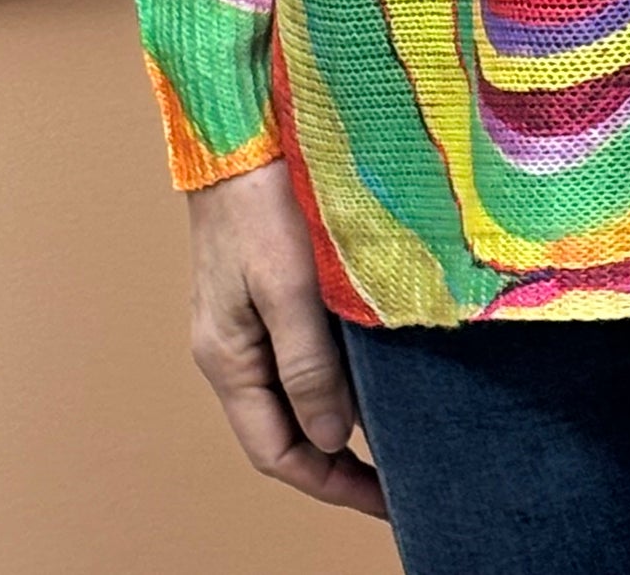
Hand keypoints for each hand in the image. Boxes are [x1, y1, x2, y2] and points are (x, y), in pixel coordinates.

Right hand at [185, 159, 388, 518]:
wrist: (240, 128)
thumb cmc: (262, 201)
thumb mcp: (288, 286)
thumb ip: (307, 365)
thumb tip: (332, 440)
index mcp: (228, 358)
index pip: (277, 451)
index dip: (330, 484)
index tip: (387, 502)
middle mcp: (233, 348)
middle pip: (286, 430)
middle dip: (339, 462)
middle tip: (402, 476)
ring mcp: (247, 319)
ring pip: (297, 392)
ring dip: (342, 416)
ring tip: (400, 430)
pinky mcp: (268, 288)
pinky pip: (302, 352)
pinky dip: (339, 373)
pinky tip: (378, 369)